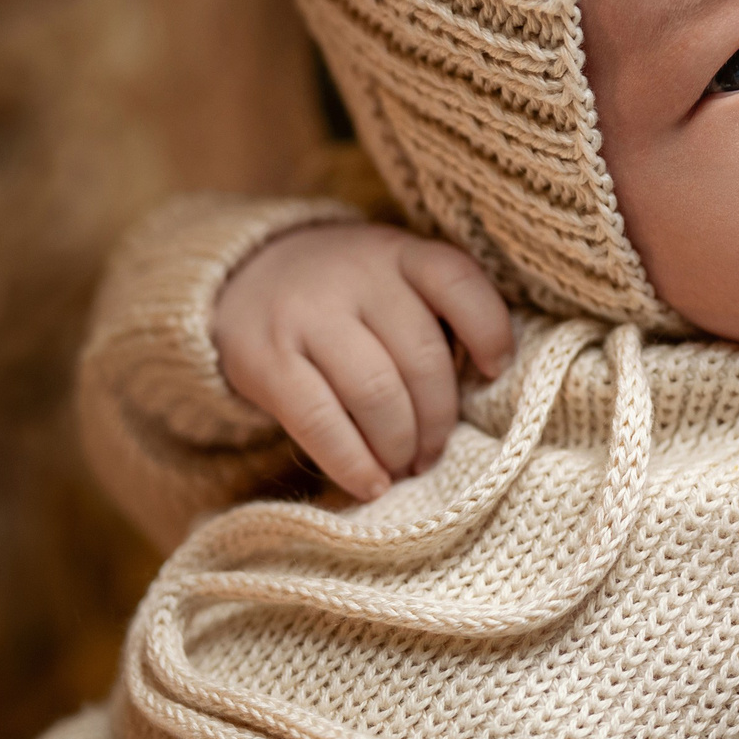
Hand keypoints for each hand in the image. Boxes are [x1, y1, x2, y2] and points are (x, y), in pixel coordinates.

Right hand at [213, 223, 514, 500]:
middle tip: (434, 452)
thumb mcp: (392, 278)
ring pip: (376, 393)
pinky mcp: (265, 360)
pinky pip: (319, 420)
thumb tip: (481, 391)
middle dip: (438, 419)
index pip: (457, 280)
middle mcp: (355, 277)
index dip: (489, 330)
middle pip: (420, 357)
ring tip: (404, 466)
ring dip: (400, 444)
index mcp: (398, 253)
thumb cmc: (345, 295)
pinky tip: (372, 484)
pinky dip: (353, 462)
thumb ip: (434, 314)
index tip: (494, 372)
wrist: (244, 276)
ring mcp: (307, 316)